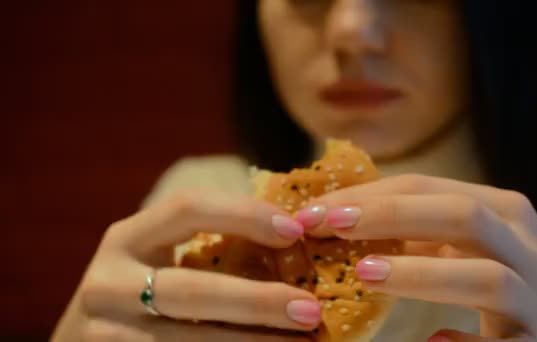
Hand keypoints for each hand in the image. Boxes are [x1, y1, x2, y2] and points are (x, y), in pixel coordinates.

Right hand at [52, 190, 319, 341]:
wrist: (83, 340)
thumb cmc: (139, 289)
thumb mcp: (158, 258)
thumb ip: (208, 247)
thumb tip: (293, 240)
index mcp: (126, 238)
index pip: (186, 209)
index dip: (242, 214)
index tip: (295, 231)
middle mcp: (108, 283)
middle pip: (191, 291)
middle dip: (257, 301)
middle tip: (310, 309)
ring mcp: (107, 333)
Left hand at [295, 174, 536, 340]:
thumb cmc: (519, 282)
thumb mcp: (477, 243)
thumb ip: (425, 232)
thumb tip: (345, 223)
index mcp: (502, 212)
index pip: (427, 188)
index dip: (368, 195)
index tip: (314, 210)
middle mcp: (525, 247)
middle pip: (459, 215)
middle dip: (389, 216)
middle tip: (328, 226)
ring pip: (486, 276)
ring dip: (422, 275)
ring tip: (364, 275)